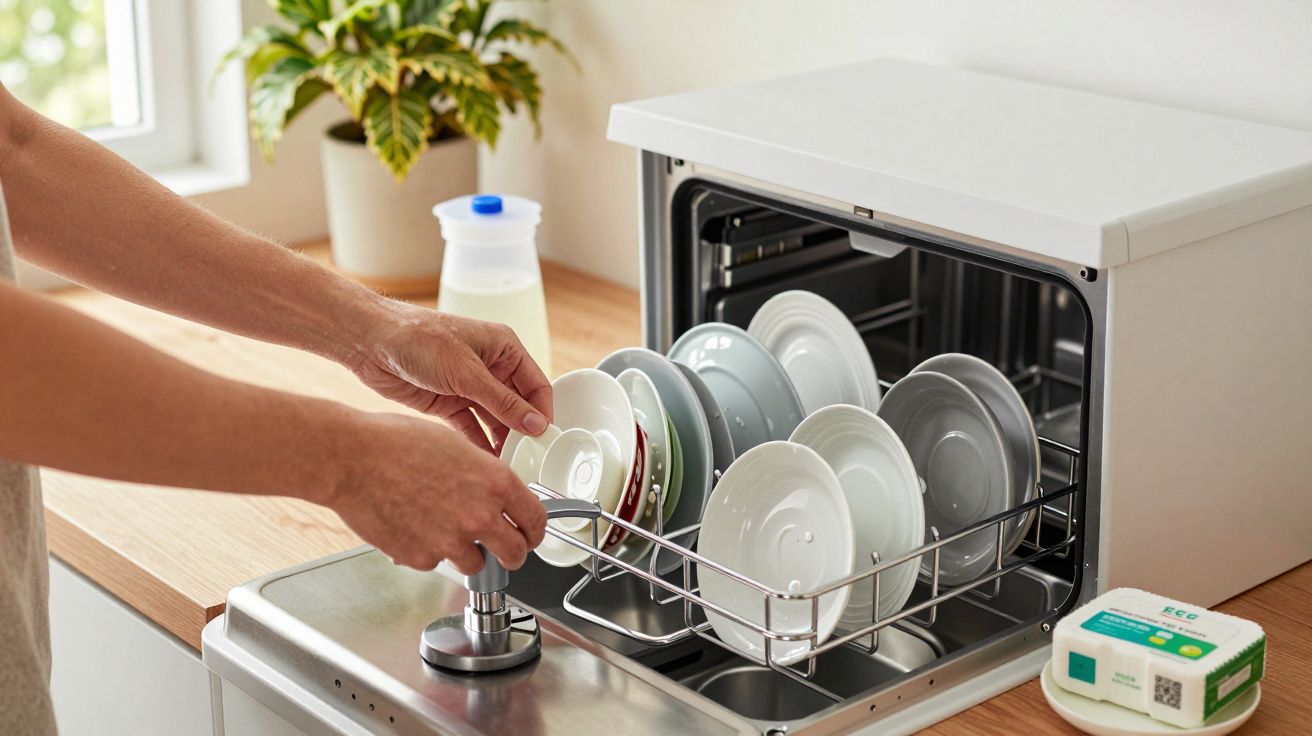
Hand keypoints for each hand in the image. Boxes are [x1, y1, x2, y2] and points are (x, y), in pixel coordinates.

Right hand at [331, 413, 547, 572]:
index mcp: (496, 482)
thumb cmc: (396, 443)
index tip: (530, 535)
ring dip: (467, 554)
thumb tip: (495, 495)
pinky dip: (430, 551)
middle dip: (512, 554)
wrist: (352, 459)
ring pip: (476, 564)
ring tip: (443, 530)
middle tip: (502, 551)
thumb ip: (483, 476)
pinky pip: (437, 562)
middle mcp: (481, 515)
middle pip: (516, 553)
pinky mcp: (423, 558)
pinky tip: (413, 526)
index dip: (535, 531)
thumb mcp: (457, 447)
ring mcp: (452, 541)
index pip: (536, 520)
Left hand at [348, 303, 552, 452]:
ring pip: (495, 421)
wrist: (370, 343)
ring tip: (508, 466)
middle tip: (529, 460)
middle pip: (518, 406)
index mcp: (503, 348)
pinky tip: (484, 462)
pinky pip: (471, 429)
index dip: (542, 414)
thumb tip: (535, 424)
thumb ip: (502, 402)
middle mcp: (490, 368)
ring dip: (502, 442)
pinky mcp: (449, 404)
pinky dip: (478, 444)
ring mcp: (469, 387)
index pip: (537, 386)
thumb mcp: (466, 372)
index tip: (545, 441)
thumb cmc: (417, 338)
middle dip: (523, 432)